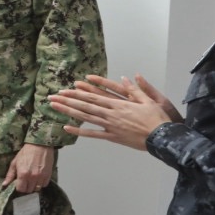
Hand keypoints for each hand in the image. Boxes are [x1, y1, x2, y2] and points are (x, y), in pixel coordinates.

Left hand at [2, 143, 53, 193]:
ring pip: (37, 188)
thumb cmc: (26, 152)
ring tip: (32, 178)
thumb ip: (10, 175)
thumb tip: (4, 184)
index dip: (19, 187)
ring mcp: (41, 177)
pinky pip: (44, 184)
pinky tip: (39, 176)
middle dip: (26, 186)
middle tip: (26, 180)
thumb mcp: (15, 162)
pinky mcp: (48, 175)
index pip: (21, 189)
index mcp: (22, 174)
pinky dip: (41, 182)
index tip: (20, 183)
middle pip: (29, 190)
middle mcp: (32, 177)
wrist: (40, 145)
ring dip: (34, 185)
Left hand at [49, 74, 175, 150]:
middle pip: (85, 105)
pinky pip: (93, 134)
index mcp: (119, 104)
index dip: (78, 92)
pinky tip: (67, 128)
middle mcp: (111, 114)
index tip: (66, 88)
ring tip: (55, 108)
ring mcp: (110, 126)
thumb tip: (126, 77)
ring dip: (69, 112)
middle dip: (67, 100)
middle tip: (52, 97)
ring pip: (86, 118)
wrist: (162, 138)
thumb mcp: (148, 100)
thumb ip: (135, 89)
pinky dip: (79, 132)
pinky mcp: (113, 137)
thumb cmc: (157, 118)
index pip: (94, 96)